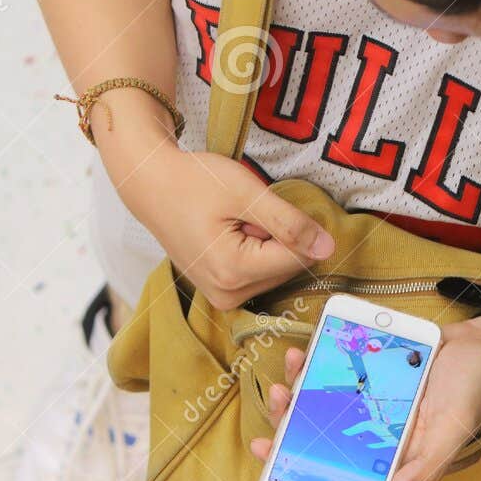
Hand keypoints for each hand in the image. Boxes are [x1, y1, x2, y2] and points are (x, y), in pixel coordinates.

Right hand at [137, 151, 333, 309]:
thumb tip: (328, 247)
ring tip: (231, 224)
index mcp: (234, 272)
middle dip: (275, 237)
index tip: (261, 208)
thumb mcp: (246, 193)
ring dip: (265, 244)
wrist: (152, 186)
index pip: (298, 257)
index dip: (291, 226)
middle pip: (287, 268)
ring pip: (275, 271)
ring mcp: (224, 298)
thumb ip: (290, 222)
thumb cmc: (194, 182)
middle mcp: (229, 295)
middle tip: (241, 215)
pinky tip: (229, 234)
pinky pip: (259, 274)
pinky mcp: (222, 294)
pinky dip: (254, 252)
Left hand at [245, 316, 480, 480]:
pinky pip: (327, 377)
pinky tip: (301, 356)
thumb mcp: (452, 432)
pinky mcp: (361, 378)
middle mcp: (373, 441)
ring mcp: (364, 409)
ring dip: (291, 405)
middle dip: (286, 452)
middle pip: (320, 455)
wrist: (478, 344)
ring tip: (283, 388)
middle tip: (263, 445)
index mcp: (393, 465)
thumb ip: (424, 467)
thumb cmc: (469, 393)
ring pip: (316, 414)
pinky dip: (310, 367)